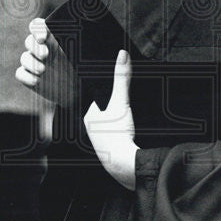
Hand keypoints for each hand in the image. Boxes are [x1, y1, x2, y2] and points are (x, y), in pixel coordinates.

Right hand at [16, 18, 75, 106]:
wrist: (77, 91)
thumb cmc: (81, 69)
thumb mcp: (81, 55)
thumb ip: (75, 43)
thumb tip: (73, 35)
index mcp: (52, 39)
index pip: (38, 26)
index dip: (37, 29)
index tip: (43, 38)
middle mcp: (41, 49)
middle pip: (29, 41)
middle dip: (35, 47)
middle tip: (45, 55)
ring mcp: (34, 63)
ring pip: (24, 58)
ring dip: (31, 63)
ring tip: (42, 71)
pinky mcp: (29, 76)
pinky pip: (20, 74)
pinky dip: (27, 77)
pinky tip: (37, 81)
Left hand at [84, 50, 137, 190]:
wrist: (124, 164)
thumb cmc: (117, 134)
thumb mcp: (121, 102)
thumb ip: (121, 78)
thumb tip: (122, 55)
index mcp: (89, 116)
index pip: (99, 98)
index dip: (110, 92)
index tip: (120, 91)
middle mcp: (92, 128)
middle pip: (106, 111)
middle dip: (116, 107)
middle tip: (127, 107)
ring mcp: (101, 140)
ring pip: (111, 124)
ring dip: (120, 122)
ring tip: (129, 121)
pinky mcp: (111, 150)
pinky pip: (117, 136)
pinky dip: (124, 133)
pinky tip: (131, 133)